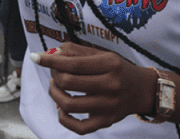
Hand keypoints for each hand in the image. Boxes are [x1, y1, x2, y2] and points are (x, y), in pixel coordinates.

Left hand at [31, 43, 153, 134]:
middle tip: (54, 72)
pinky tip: (62, 108)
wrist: (142, 90)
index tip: (36, 57)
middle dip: (54, 76)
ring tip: (55, 87)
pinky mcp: (105, 121)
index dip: (51, 60)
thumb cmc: (118, 70)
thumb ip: (77, 52)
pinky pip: (78, 127)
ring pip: (69, 104)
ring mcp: (108, 106)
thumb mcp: (103, 54)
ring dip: (54, 94)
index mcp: (110, 64)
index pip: (73, 63)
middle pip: (68, 82)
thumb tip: (52, 53)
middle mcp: (111, 85)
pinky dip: (64, 118)